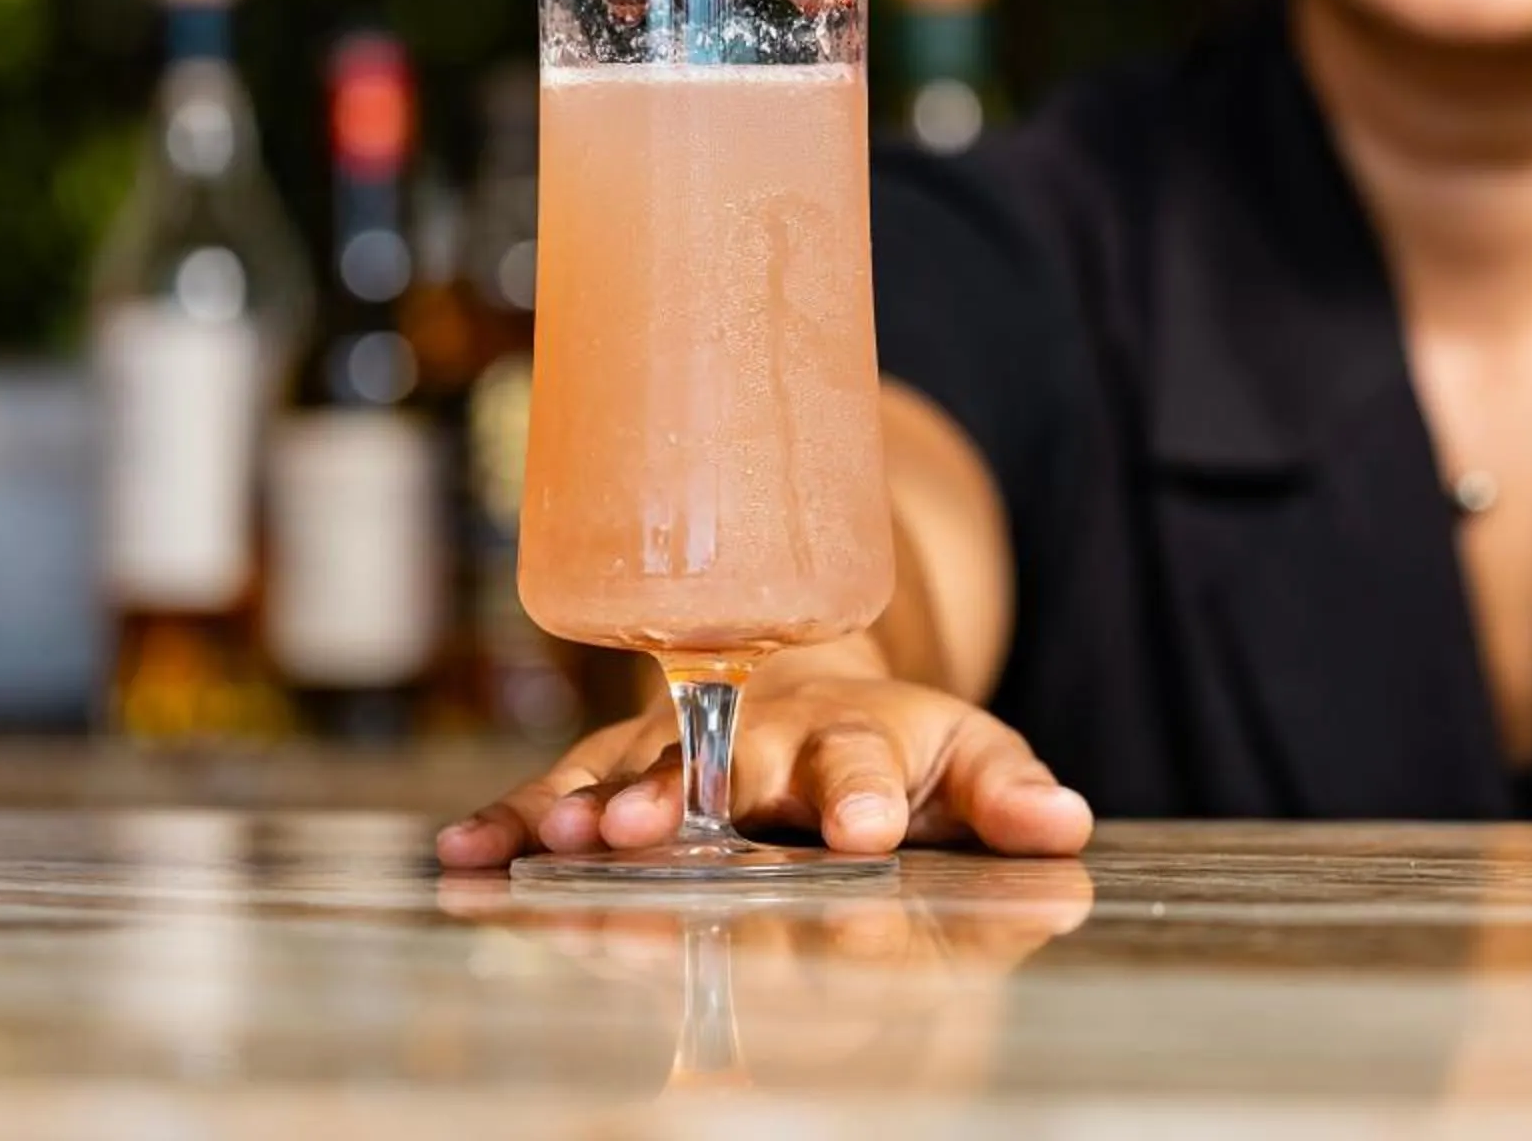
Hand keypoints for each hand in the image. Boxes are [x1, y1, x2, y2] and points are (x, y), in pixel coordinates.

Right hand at [434, 660, 1094, 867]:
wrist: (807, 676)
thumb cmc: (897, 741)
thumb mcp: (970, 758)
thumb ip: (1008, 792)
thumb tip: (1066, 826)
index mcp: (851, 734)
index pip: (859, 758)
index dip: (858, 789)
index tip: (862, 825)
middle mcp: (756, 733)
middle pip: (721, 765)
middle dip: (686, 798)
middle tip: (651, 828)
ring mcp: (680, 747)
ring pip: (628, 772)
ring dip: (591, 805)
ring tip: (560, 837)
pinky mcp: (619, 766)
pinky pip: (557, 790)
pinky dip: (511, 820)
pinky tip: (465, 855)